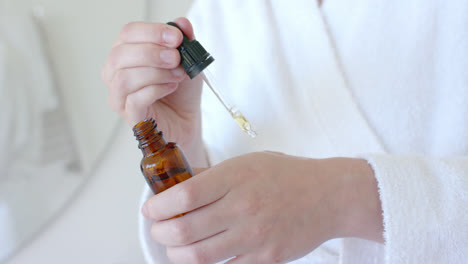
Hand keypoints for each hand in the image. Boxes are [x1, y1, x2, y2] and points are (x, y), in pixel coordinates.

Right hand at [101, 18, 203, 160]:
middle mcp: (116, 74)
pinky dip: (156, 90)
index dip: (152, 32)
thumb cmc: (180, 92)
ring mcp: (119, 97)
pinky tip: (171, 87)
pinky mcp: (130, 116)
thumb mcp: (186, 60)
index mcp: (126, 54)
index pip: (128, 34)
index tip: (176, 37)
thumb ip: (183, 40)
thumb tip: (182, 23)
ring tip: (177, 75)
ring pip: (124, 78)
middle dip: (152, 53)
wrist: (187, 120)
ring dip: (155, 73)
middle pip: (120, 55)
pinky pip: (134, 100)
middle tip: (176, 57)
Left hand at [142, 152, 383, 263]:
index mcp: (235, 177)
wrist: (328, 196)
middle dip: (161, 232)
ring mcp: (254, 236)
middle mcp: (242, 207)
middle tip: (160, 228)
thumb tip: (178, 186)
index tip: (151, 209)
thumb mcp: (247, 163)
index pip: (183, 196)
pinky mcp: (265, 258)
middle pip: (184, 230)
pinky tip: (201, 256)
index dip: (158, 207)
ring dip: (176, 253)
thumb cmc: (287, 175)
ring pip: (198, 256)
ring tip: (175, 246)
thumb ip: (212, 175)